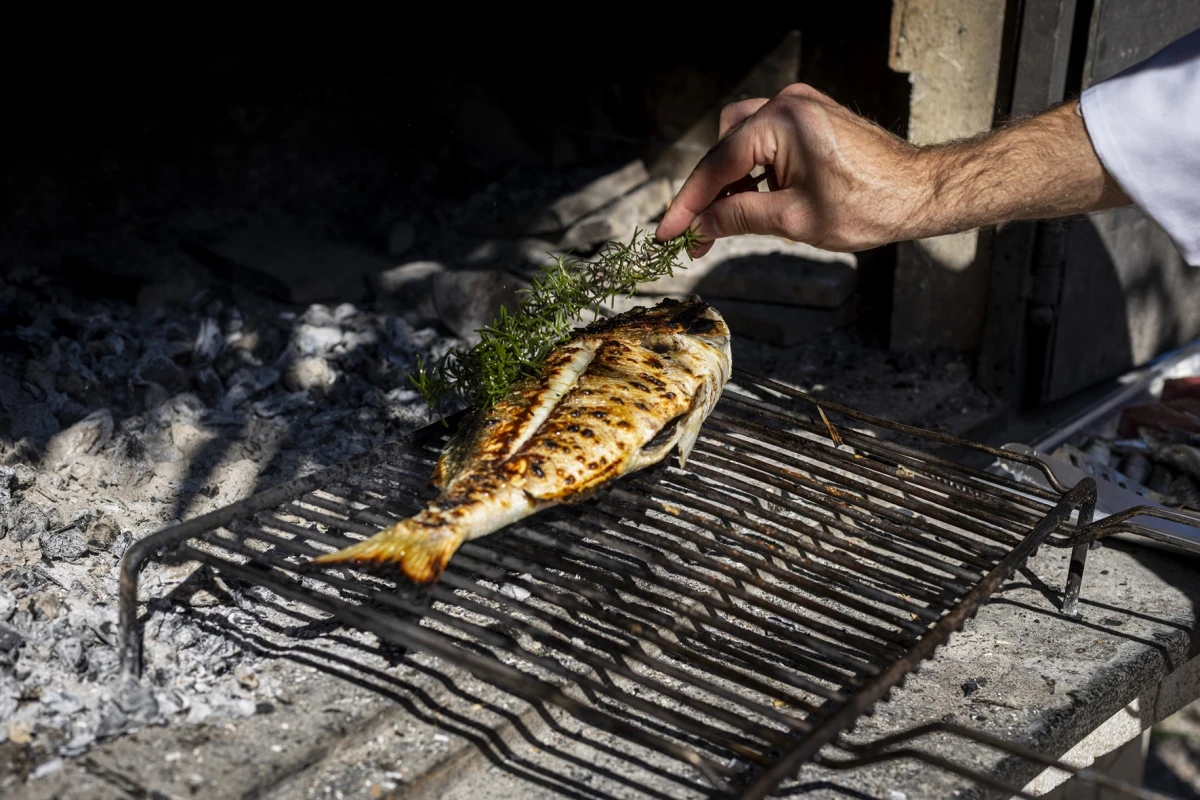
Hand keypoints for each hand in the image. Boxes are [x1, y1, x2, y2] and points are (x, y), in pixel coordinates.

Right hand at [656, 84, 1130, 257]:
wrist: (921, 192)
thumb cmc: (869, 205)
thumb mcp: (793, 220)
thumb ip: (738, 218)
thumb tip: (699, 225)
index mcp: (780, 122)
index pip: (718, 166)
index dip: (688, 203)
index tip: (667, 232)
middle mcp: (786, 104)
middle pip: (724, 150)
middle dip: (708, 196)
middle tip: (694, 238)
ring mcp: (799, 107)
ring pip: (740, 144)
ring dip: (729, 184)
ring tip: (725, 226)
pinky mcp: (809, 118)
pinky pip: (764, 142)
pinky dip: (753, 173)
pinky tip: (751, 205)